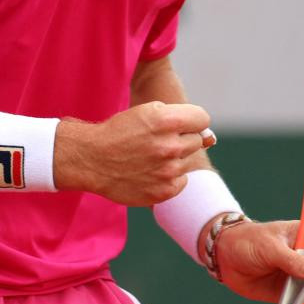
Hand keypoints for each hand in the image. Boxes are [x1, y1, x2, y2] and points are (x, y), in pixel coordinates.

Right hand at [54, 101, 211, 205]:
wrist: (92, 159)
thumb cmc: (121, 131)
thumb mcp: (148, 112)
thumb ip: (181, 119)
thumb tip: (211, 137)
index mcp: (166, 120)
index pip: (202, 119)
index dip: (191, 120)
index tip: (179, 124)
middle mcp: (170, 146)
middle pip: (197, 140)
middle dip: (182, 138)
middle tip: (158, 141)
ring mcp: (168, 171)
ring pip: (188, 161)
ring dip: (174, 158)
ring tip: (150, 157)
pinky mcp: (164, 192)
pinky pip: (182, 181)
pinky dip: (170, 177)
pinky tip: (149, 172)